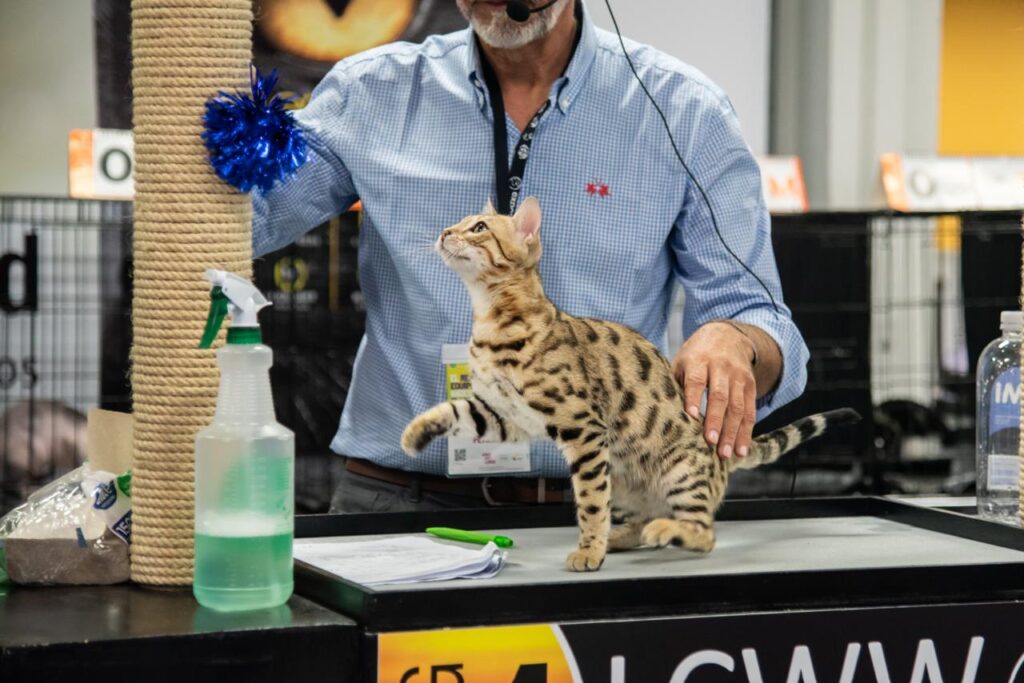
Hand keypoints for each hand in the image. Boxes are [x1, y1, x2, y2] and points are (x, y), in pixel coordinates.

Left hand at [671, 322, 755, 458]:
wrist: (726, 335)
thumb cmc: (695, 356)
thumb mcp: (681, 361)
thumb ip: (675, 383)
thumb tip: (661, 413)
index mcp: (698, 360)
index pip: (696, 380)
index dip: (694, 397)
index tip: (691, 416)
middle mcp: (721, 367)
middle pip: (720, 396)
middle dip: (715, 420)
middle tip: (710, 442)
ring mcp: (738, 377)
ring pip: (737, 406)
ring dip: (732, 432)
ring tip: (726, 454)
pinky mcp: (750, 386)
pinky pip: (750, 411)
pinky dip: (746, 432)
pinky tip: (741, 450)